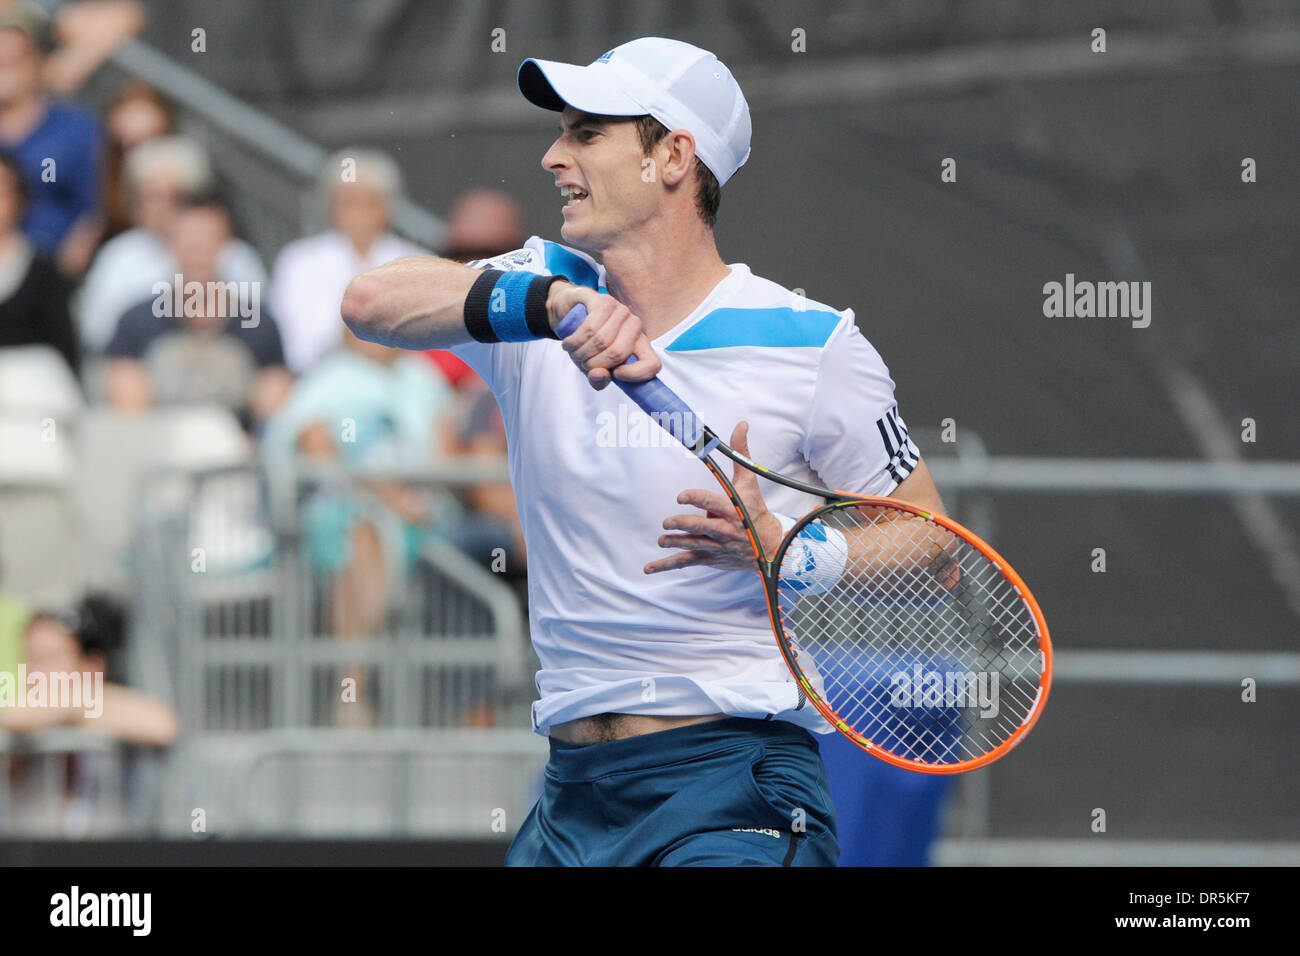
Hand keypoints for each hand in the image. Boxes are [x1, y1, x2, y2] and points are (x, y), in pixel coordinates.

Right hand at [547, 283, 661, 388]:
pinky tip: (568, 343)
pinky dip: (574, 341)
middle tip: (582, 363)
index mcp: (640, 345)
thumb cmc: (587, 343)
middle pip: (618, 353)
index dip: (636, 374)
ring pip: (601, 341)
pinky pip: (589, 327)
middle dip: (593, 364)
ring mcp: (621, 311)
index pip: (653, 364)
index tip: (615, 375)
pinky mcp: (603, 301)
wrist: (569, 312)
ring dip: (580, 353)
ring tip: (574, 353)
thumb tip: (599, 375)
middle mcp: (635, 326)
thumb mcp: (593, 367)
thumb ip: (599, 379)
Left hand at [644, 422, 783, 573]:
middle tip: (668, 521)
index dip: (697, 500)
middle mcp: (724, 530)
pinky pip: (686, 562)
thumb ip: (741, 454)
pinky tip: (649, 568)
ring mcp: (716, 546)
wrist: (770, 546)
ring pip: (692, 546)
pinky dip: (667, 565)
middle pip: (701, 528)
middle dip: (683, 525)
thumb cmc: (755, 510)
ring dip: (675, 543)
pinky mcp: (709, 558)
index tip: (681, 496)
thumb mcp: (750, 482)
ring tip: (662, 539)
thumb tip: (741, 424)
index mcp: (732, 510)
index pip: (712, 503)